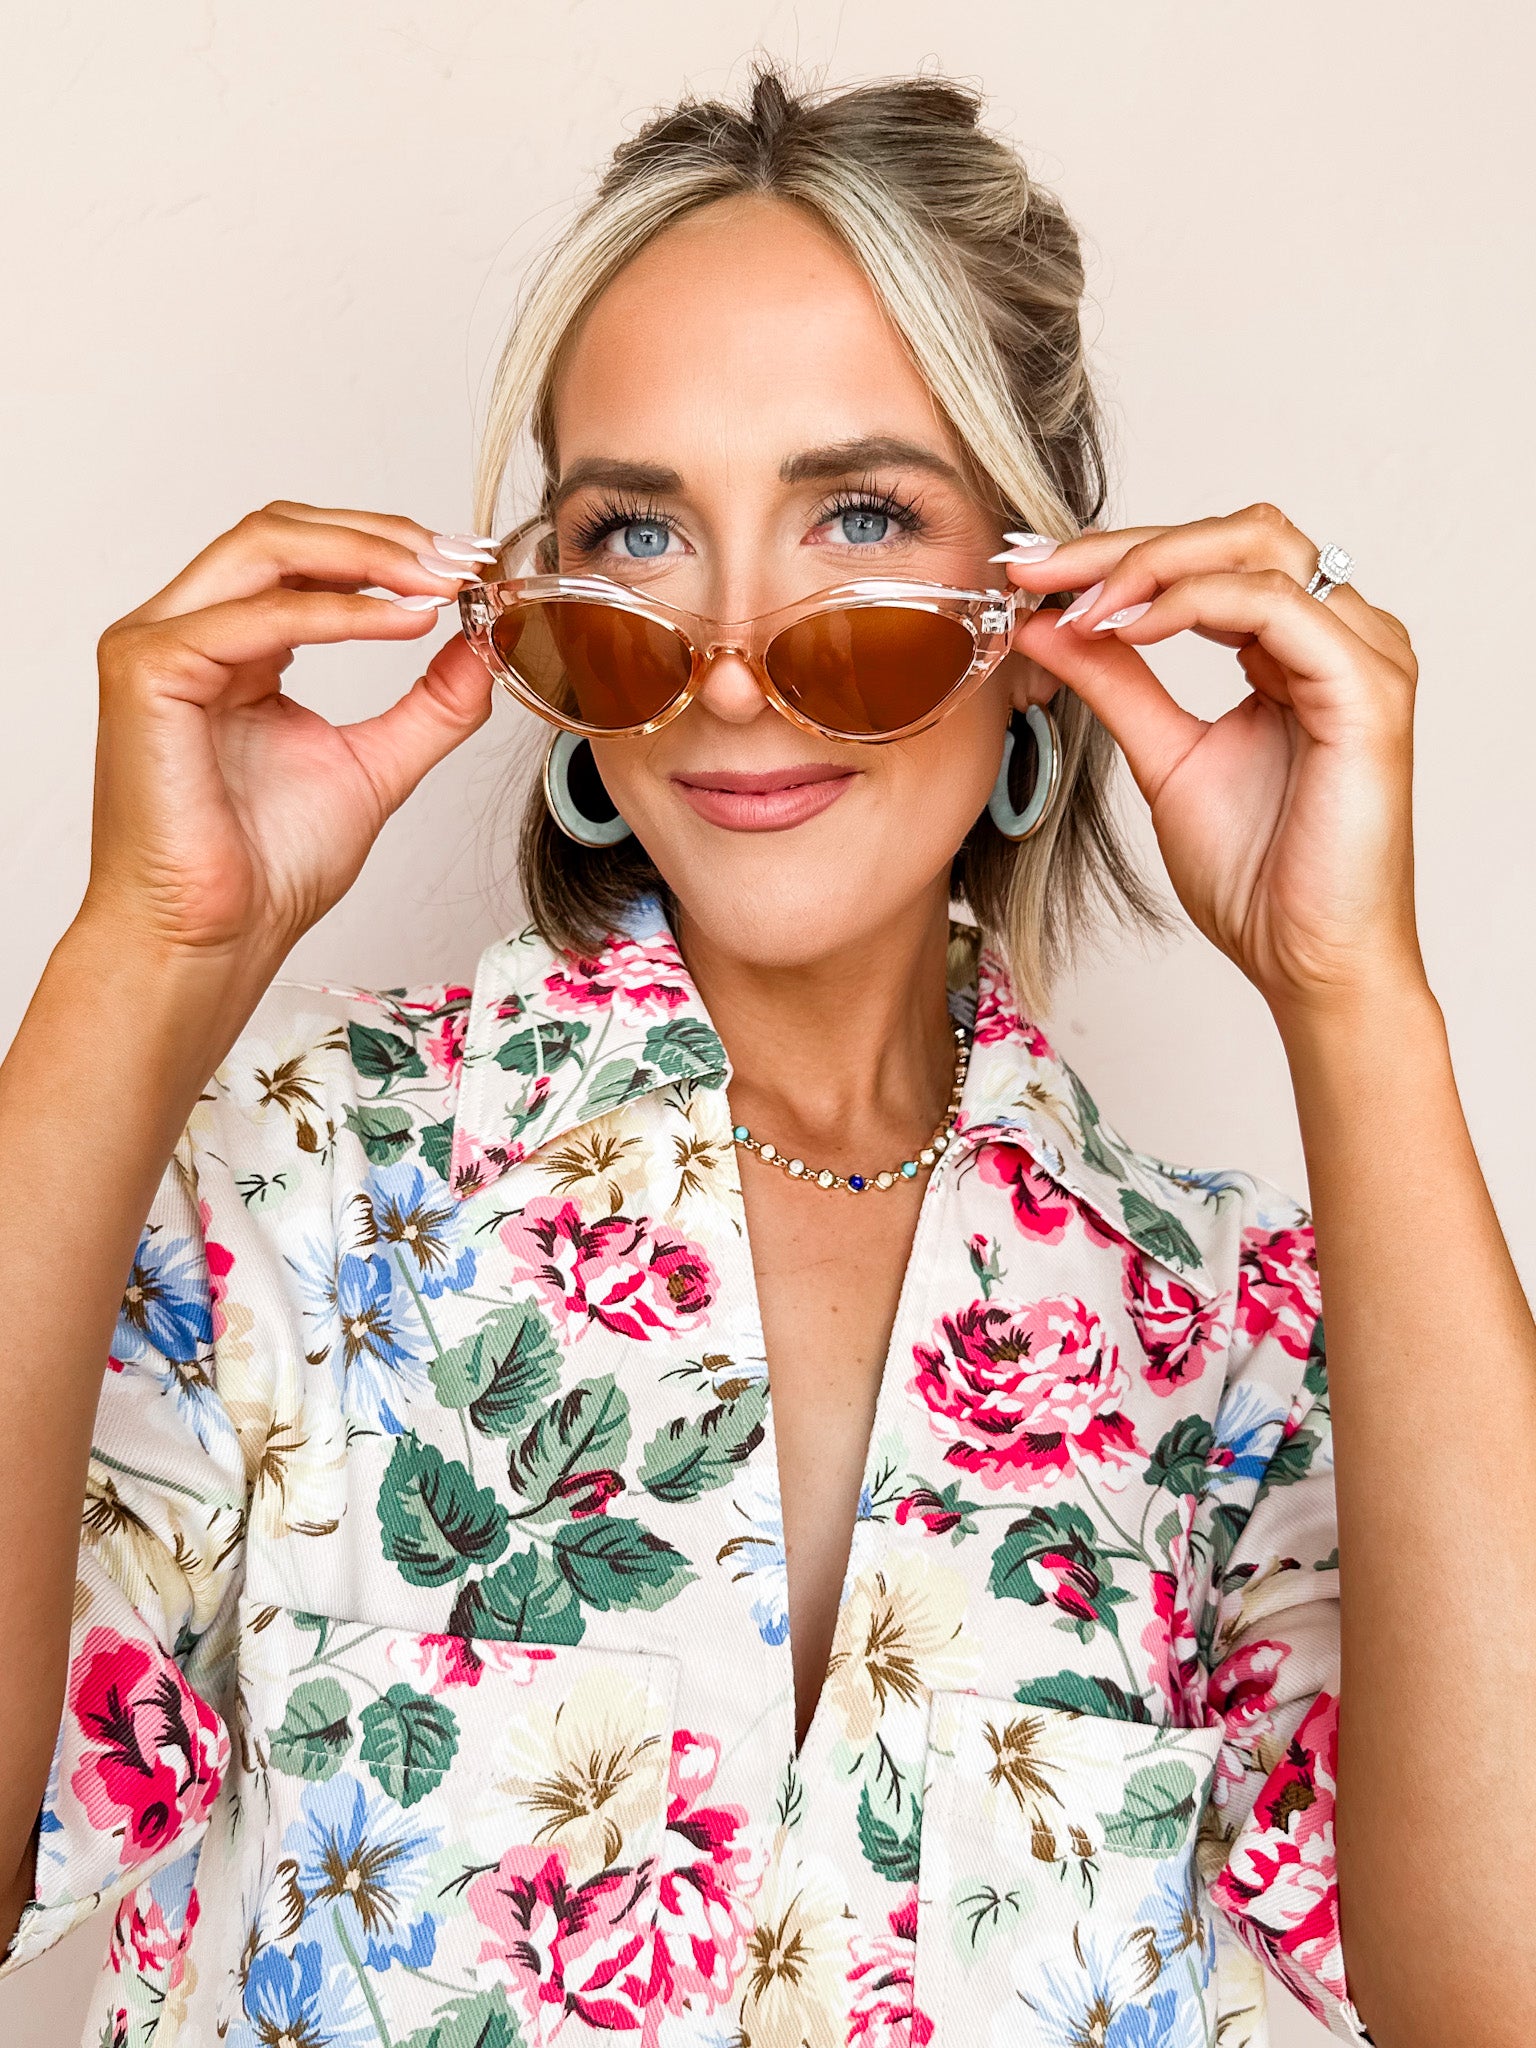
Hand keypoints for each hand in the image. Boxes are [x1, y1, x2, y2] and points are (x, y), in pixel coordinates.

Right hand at [83, 501, 494, 970]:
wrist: (214, 940)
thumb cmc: (265, 871)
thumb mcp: (377, 766)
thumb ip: (431, 704)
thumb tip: (482, 646)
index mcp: (230, 646)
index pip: (305, 554)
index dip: (390, 546)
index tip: (472, 566)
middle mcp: (186, 632)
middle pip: (282, 532)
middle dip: (385, 537)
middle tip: (465, 561)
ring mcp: (157, 645)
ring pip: (265, 548)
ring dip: (368, 555)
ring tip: (444, 582)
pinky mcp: (148, 671)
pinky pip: (256, 616)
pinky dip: (340, 612)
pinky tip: (406, 624)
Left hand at [1005, 503, 1424, 1020]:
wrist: (1306, 961)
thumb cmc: (1259, 877)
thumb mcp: (1163, 757)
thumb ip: (1114, 684)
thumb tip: (1045, 625)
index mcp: (1299, 649)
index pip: (1211, 559)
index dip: (1116, 555)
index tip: (1030, 572)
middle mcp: (1341, 637)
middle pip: (1236, 533)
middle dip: (1126, 544)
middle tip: (1038, 571)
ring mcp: (1363, 656)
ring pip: (1257, 548)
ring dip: (1151, 566)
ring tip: (1078, 609)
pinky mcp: (1366, 689)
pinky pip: (1273, 606)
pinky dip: (1190, 603)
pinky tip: (1127, 630)